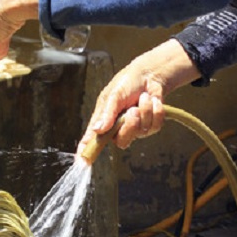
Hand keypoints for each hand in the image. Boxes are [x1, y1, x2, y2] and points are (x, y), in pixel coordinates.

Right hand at [78, 40, 199, 157]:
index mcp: (104, 120)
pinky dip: (155, 110)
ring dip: (144, 112)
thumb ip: (107, 113)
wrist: (150, 75)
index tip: (82, 162)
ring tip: (143, 98)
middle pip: (121, 141)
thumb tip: (98, 130)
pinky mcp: (151, 126)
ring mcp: (135, 129)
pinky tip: (153, 100)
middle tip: (132, 110)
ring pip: (140, 132)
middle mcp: (118, 128)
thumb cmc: (127, 82)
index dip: (87, 151)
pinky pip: (155, 126)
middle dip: (129, 126)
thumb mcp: (114, 94)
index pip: (92, 139)